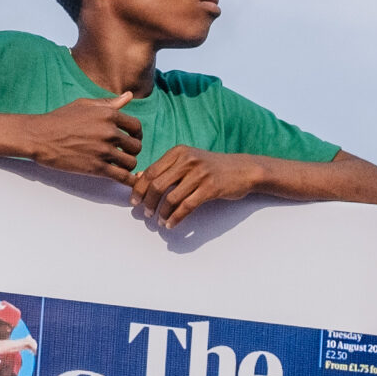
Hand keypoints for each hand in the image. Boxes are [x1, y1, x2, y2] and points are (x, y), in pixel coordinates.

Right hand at [1, 95, 143, 181]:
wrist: (40, 137)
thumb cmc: (60, 119)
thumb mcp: (84, 105)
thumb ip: (109, 103)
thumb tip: (128, 96)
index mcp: (108, 115)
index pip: (136, 127)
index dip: (136, 134)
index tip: (131, 139)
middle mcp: (109, 132)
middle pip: (136, 146)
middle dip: (132, 151)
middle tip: (124, 153)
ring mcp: (104, 151)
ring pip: (131, 162)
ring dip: (128, 165)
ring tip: (119, 165)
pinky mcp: (96, 168)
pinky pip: (122, 176)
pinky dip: (128, 180)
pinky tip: (128, 179)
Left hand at [128, 146, 262, 227]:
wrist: (242, 169)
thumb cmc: (211, 167)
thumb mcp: (188, 161)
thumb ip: (166, 169)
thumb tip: (139, 179)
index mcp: (178, 152)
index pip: (150, 171)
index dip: (138, 188)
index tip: (134, 202)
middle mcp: (187, 160)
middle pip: (157, 185)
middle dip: (148, 202)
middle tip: (146, 214)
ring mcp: (199, 174)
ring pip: (171, 198)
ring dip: (162, 213)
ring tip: (160, 221)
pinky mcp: (210, 188)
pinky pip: (186, 206)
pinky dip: (176, 218)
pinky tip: (171, 224)